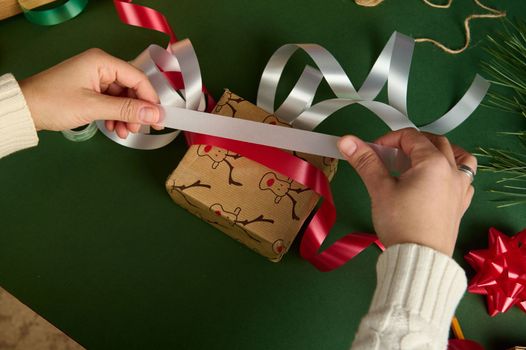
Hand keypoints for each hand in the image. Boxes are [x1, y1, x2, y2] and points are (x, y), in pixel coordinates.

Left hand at [20, 48, 162, 138]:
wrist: (25, 110)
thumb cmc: (52, 102)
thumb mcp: (93, 107)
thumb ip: (126, 110)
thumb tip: (154, 114)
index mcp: (102, 62)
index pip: (138, 78)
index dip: (150, 99)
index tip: (159, 118)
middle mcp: (101, 67)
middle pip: (132, 89)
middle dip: (137, 111)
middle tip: (139, 128)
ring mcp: (95, 79)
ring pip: (123, 98)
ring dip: (127, 116)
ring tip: (124, 132)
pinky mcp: (90, 90)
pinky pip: (112, 103)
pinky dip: (116, 117)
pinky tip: (114, 129)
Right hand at [338, 128, 475, 255]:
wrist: (419, 259)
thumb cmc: (401, 223)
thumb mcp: (380, 189)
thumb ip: (366, 162)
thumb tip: (347, 141)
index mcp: (433, 162)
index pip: (410, 137)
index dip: (388, 140)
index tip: (373, 152)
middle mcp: (452, 171)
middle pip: (435, 142)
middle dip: (411, 143)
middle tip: (391, 155)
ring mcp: (460, 188)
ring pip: (458, 157)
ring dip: (440, 152)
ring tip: (422, 159)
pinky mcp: (461, 204)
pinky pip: (464, 179)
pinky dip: (452, 172)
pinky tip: (437, 181)